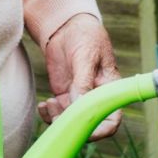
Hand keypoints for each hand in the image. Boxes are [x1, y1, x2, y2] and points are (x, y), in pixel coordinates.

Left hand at [37, 13, 121, 140]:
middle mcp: (96, 97)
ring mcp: (79, 97)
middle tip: (58, 116)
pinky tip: (44, 105)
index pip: (112, 119)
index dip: (102, 130)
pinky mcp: (65, 95)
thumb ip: (83, 82)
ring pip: (71, 121)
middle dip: (73, 125)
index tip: (84, 129)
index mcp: (109, 89)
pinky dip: (49, 114)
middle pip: (89, 124)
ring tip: (49, 104)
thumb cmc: (85, 37)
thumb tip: (79, 106)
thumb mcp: (85, 57)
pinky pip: (58, 113)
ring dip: (58, 119)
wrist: (67, 26)